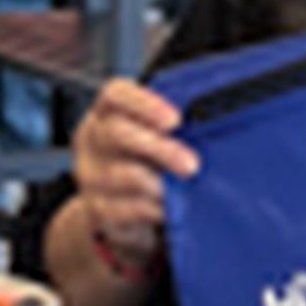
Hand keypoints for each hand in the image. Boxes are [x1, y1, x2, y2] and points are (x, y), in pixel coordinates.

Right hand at [73, 75, 193, 278]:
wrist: (117, 209)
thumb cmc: (146, 159)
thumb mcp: (153, 137)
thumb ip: (173, 127)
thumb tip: (215, 124)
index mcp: (106, 112)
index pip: (116, 95)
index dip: (145, 104)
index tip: (176, 119)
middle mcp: (93, 139)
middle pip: (118, 133)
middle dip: (160, 148)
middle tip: (193, 164)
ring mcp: (91, 175)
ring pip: (124, 175)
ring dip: (161, 183)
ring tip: (186, 190)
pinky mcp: (99, 210)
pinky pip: (128, 209)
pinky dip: (155, 209)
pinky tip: (172, 210)